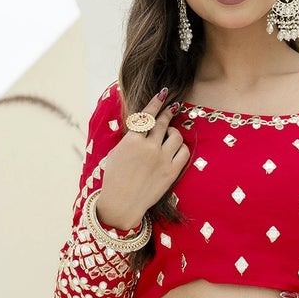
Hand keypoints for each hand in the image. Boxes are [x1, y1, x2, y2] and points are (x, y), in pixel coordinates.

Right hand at [97, 87, 189, 230]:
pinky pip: (184, 153)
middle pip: (163, 123)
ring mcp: (161, 160)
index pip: (147, 116)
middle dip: (168, 112)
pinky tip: (177, 149)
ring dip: (174, 132)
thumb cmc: (114, 179)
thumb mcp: (116, 153)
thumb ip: (131, 139)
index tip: (163, 93)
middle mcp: (148, 148)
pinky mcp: (171, 172)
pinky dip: (182, 148)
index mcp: (131, 141)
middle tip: (173, 107)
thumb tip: (143, 128)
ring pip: (176, 136)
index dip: (156, 102)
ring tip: (170, 134)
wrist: (122, 204)